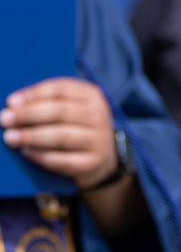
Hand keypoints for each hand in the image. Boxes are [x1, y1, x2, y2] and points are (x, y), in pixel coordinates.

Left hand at [0, 78, 119, 190]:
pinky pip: (63, 160)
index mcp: (91, 95)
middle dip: (28, 115)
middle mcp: (98, 115)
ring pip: (61, 136)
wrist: (101, 155)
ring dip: (32, 136)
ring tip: (10, 137)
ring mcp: (98, 140)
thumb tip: (14, 105)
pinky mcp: (92, 162)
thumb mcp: (71, 107)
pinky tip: (27, 152)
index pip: (61, 89)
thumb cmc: (76, 125)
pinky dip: (42, 156)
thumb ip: (47, 102)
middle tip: (5, 120)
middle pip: (60, 112)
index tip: (11, 102)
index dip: (34, 94)